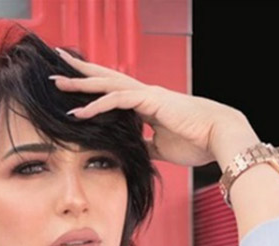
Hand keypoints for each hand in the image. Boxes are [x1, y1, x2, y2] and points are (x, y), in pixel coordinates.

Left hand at [50, 47, 257, 167]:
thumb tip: (132, 149)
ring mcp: (148, 94)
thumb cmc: (197, 141)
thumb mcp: (161, 147)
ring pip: (108, 83)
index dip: (93, 85)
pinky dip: (97, 105)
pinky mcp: (152, 101)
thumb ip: (145, 143)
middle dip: (81, 71)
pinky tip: (79, 112)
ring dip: (81, 82)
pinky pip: (118, 100)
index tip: (73, 84)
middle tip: (57, 64)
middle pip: (106, 78)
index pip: (113, 90)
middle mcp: (145, 93)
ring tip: (57, 81)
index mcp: (147, 102)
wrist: (221, 138)